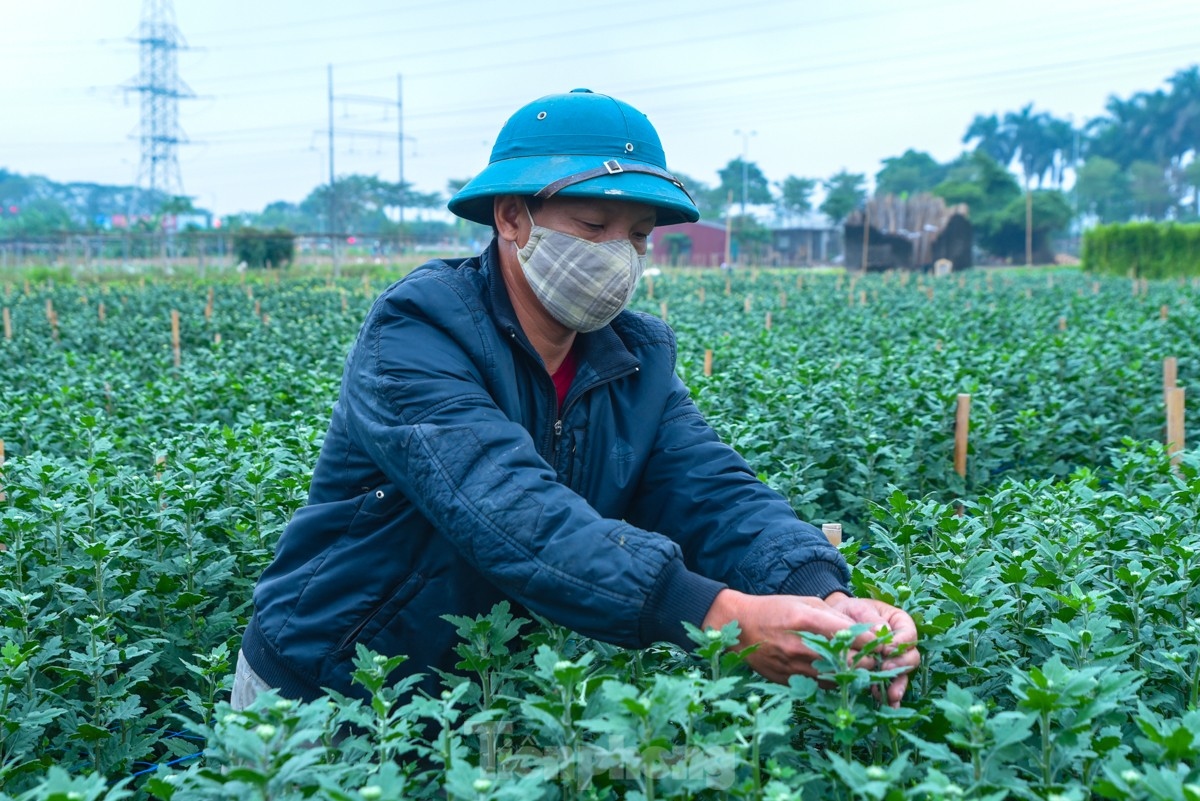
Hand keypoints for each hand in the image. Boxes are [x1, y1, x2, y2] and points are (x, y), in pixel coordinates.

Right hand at [701, 589, 881, 684]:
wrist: (740, 626)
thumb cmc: (775, 609)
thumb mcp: (806, 602)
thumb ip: (835, 616)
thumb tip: (865, 630)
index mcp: (808, 620)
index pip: (853, 636)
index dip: (873, 643)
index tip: (884, 645)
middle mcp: (803, 645)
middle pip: (849, 661)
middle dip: (867, 662)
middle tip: (877, 660)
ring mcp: (795, 666)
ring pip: (839, 678)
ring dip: (854, 676)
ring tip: (863, 670)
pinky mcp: (789, 680)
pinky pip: (822, 686)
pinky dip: (835, 682)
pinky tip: (840, 676)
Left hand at [824, 592, 920, 707]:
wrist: (835, 620)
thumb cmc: (850, 610)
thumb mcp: (859, 608)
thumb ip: (872, 620)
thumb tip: (882, 633)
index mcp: (900, 623)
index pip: (909, 635)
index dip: (901, 644)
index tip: (888, 650)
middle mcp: (900, 644)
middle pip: (910, 657)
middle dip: (900, 666)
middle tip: (886, 670)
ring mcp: (892, 660)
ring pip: (901, 674)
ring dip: (897, 685)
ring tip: (891, 696)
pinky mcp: (881, 673)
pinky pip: (887, 684)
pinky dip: (886, 694)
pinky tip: (883, 702)